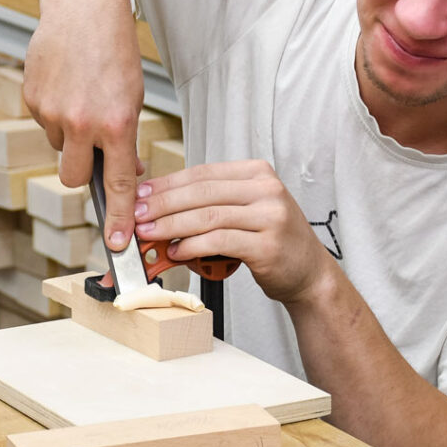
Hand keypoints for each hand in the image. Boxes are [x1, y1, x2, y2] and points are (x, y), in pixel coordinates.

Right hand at [23, 0, 142, 250]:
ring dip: (69, 136)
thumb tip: (125, 170)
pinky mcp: (32, 100)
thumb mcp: (134, 97)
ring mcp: (53, 113)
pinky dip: (55, 113)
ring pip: (59, 148)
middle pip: (74, 178)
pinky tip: (67, 86)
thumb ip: (125, 138)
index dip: (119, 218)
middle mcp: (83, 124)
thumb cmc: (116, 52)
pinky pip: (44, 124)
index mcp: (117, 125)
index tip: (119, 245)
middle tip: (93, 147)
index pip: (118, 184)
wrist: (84, 9)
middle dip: (83, 171)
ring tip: (82, 98)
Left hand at [133, 160, 332, 302]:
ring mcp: (270, 216)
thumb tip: (160, 205)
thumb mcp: (248, 211)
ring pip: (208, 216)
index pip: (203, 173)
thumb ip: (213, 204)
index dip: (167, 183)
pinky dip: (192, 246)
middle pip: (202, 192)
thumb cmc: (272, 240)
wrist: (310, 273)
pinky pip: (220, 241)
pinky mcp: (267, 245)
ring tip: (149, 235)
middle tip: (136, 215)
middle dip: (163, 204)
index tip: (140, 195)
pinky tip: (176, 252)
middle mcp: (267, 189)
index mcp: (259, 173)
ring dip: (171, 226)